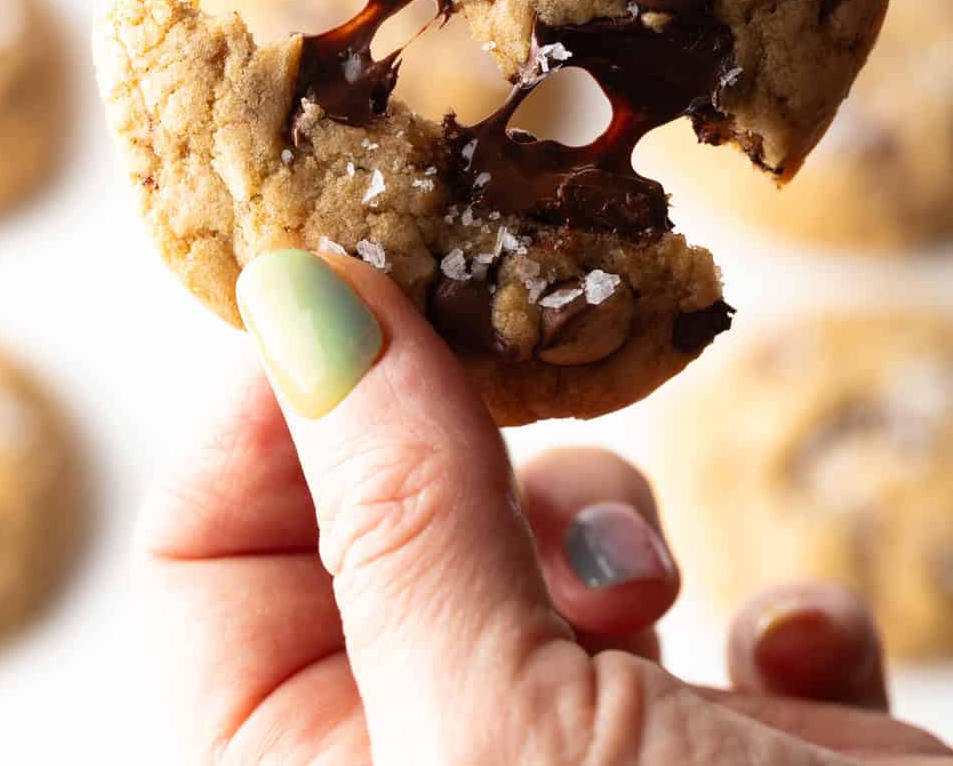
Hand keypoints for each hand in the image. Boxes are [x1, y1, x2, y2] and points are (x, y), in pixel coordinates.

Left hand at [140, 250, 948, 763]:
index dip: (274, 414)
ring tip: (657, 595)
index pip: (207, 558)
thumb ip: (398, 517)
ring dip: (611, 531)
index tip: (359, 290)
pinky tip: (802, 660)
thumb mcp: (511, 739)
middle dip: (469, 464)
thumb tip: (296, 296)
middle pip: (386, 527)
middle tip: (527, 403)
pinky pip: (712, 627)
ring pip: (542, 551)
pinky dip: (764, 614)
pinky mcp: (731, 764)